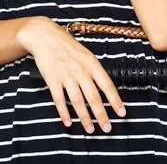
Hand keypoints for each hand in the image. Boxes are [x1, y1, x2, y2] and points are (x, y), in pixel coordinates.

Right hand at [18, 17, 126, 133]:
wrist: (46, 36)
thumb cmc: (67, 45)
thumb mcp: (85, 53)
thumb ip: (94, 70)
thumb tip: (104, 88)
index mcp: (91, 63)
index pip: (107, 85)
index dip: (115, 101)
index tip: (121, 113)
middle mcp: (81, 70)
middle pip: (94, 97)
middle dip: (101, 115)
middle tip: (106, 128)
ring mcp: (66, 75)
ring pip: (78, 101)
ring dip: (85, 118)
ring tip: (90, 129)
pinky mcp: (52, 79)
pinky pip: (60, 100)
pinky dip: (64, 113)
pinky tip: (68, 122)